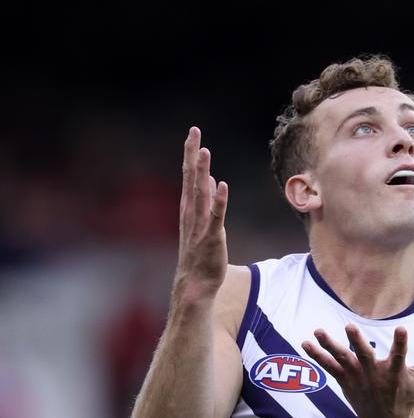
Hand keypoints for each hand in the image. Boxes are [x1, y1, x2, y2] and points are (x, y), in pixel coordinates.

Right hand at [175, 126, 228, 295]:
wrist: (195, 285)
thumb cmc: (199, 255)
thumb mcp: (202, 223)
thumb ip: (206, 201)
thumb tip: (212, 180)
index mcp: (189, 209)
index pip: (188, 176)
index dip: (190, 154)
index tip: (193, 134)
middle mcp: (191, 214)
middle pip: (190, 179)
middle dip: (192, 155)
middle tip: (193, 131)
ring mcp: (200, 225)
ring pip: (200, 194)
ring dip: (202, 172)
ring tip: (204, 151)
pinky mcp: (212, 237)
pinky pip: (216, 216)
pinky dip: (219, 200)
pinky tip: (222, 184)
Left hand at [302, 324, 413, 417]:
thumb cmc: (406, 395)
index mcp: (396, 374)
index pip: (400, 356)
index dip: (401, 343)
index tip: (403, 328)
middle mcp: (374, 376)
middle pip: (364, 357)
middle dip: (357, 342)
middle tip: (349, 326)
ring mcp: (357, 379)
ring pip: (342, 360)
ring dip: (329, 346)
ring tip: (318, 331)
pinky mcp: (345, 381)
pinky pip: (329, 367)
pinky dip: (317, 355)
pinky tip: (305, 342)